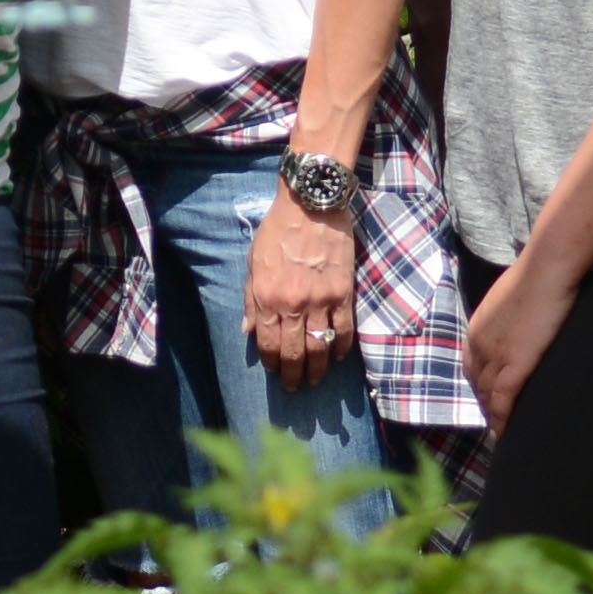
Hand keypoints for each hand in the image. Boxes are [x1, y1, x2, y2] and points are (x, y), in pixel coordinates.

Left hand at [242, 194, 359, 382]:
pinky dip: (341, 349)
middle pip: (293, 352)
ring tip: (315, 381)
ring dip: (317, 370)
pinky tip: (337, 358)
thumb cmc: (277, 232)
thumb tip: (248, 330)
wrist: (310, 206)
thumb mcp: (253, 263)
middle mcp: (293, 304)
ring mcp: (320, 301)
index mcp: (267, 297)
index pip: (268, 343)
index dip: (271, 363)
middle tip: (294, 387)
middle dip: (293, 375)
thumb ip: (252, 300)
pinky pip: (344, 331)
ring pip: (319, 348)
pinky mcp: (343, 293)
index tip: (274, 371)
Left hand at [461, 255, 579, 428]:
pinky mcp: (515, 364)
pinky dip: (502, 418)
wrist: (546, 268)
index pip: (472, 365)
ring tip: (501, 431)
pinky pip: (503, 400)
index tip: (487, 397)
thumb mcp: (511, 298)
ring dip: (493, 415)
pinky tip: (504, 432)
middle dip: (485, 403)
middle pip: (478, 384)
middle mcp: (479, 344)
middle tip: (495, 421)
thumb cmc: (536, 276)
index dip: (479, 384)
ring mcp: (495, 356)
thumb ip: (508, 316)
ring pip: (488, 395)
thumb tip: (519, 321)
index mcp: (477, 328)